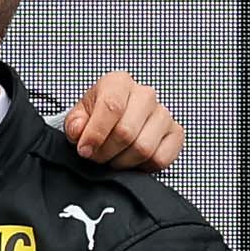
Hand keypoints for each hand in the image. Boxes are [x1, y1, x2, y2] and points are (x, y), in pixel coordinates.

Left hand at [60, 70, 182, 173]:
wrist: (113, 123)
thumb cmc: (96, 117)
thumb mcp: (78, 117)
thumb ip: (74, 123)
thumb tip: (78, 130)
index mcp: (119, 83)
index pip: (112, 107)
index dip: (96, 134)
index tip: (84, 149)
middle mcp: (145, 95)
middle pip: (126, 132)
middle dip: (106, 152)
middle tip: (96, 156)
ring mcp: (163, 114)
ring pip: (144, 148)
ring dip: (122, 162)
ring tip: (112, 158)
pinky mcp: (175, 133)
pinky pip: (161, 158)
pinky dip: (143, 167)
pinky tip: (131, 160)